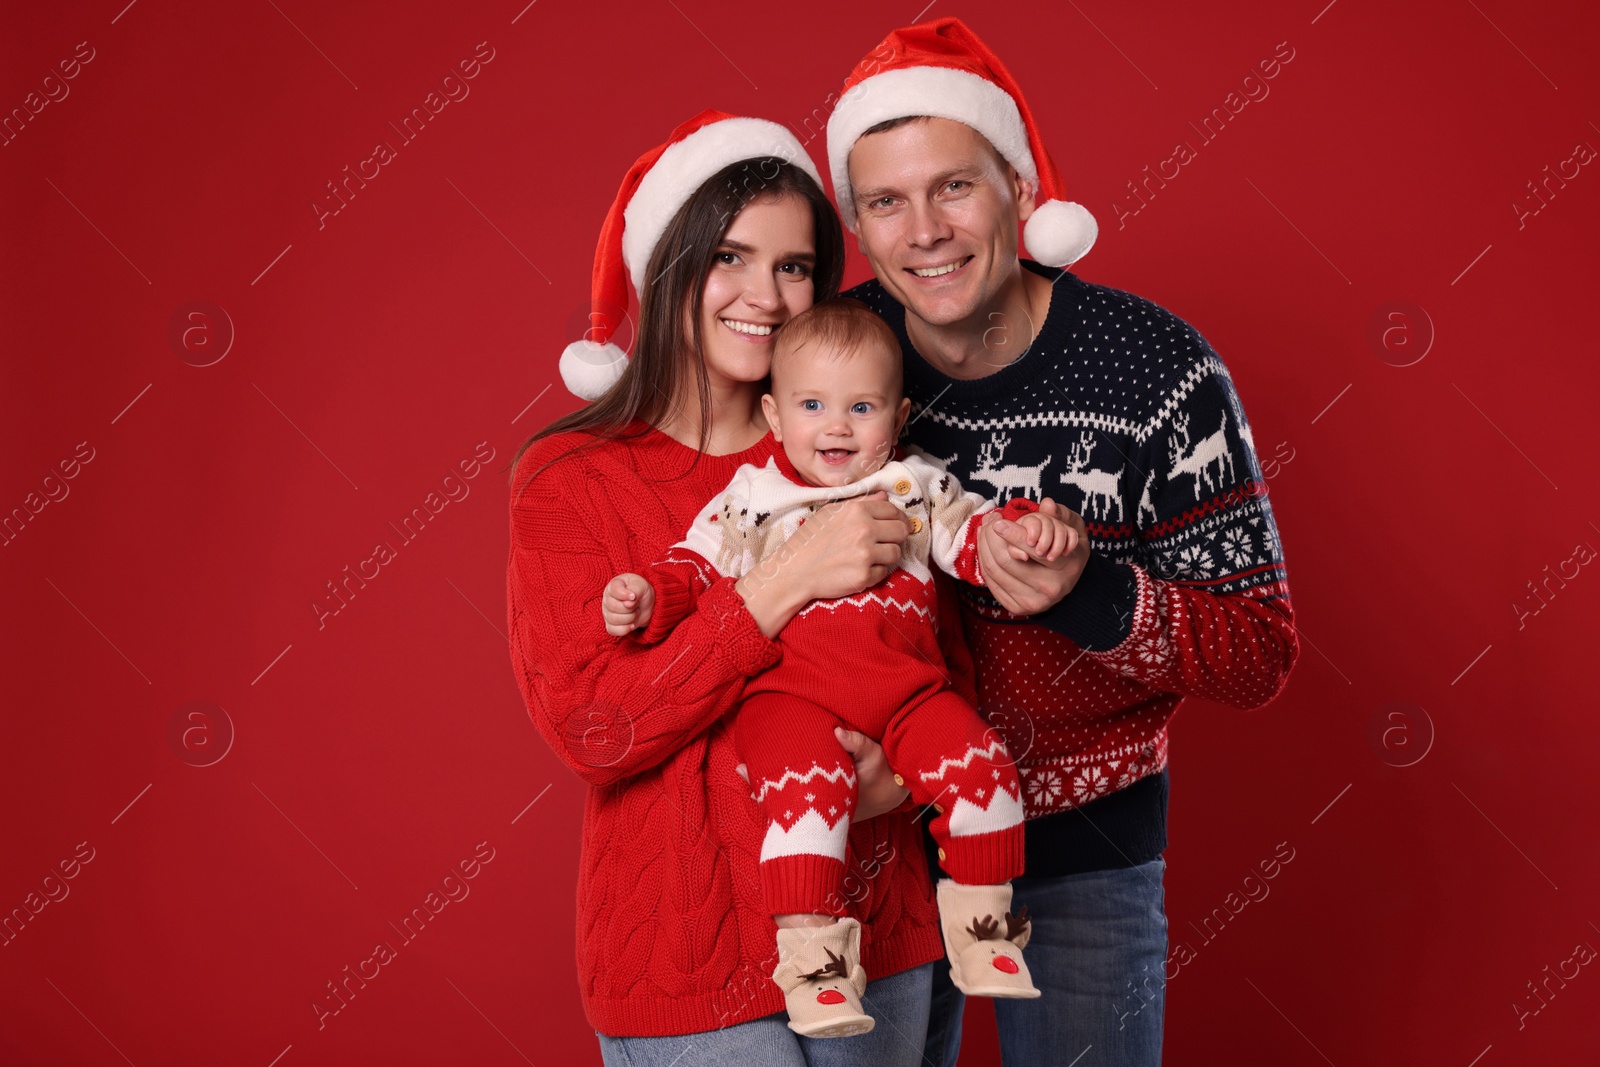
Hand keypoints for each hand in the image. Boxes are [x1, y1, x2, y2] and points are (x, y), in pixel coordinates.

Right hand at [601, 573, 654, 635]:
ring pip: (614, 619)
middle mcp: (607, 599)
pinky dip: (625, 629)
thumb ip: (635, 590)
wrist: (645, 604)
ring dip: (630, 618)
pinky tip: (632, 624)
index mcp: (613, 585)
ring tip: (635, 612)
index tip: (634, 597)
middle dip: (630, 608)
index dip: (625, 595)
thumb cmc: (641, 592)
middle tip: (636, 604)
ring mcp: (607, 613)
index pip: (614, 591)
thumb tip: (628, 603)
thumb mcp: (642, 586)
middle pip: (613, 607)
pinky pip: (613, 630)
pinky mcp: (610, 625)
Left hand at [733, 726, 908, 823]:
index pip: (793, 795)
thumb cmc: (883, 773)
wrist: (895, 791)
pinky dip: (781, 790)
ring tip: (744, 773)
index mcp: (829, 795)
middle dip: (763, 787)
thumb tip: (836, 731)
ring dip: (769, 788)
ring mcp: (821, 805)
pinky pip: (797, 797)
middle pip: (785, 800)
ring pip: (789, 800)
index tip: (752, 775)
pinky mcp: (824, 800)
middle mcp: (822, 804)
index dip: (771, 787)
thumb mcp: (874, 755)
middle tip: (740, 770)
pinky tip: (766, 778)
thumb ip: (857, 743)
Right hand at [736, 490, 909, 636]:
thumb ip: (860, 503)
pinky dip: (875, 572)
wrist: (794, 571)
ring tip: (869, 557)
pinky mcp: (864, 576)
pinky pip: (884, 573)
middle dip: (897, 536)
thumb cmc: (809, 540)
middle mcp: (864, 530)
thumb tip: (885, 496)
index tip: (899, 525)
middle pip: (901, 531)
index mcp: (856, 511)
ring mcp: (865, 555)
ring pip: (895, 553)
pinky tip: (858, 569)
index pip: (893, 510)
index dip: (899, 518)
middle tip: (886, 541)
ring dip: (886, 556)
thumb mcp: (830, 513)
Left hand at [978, 497, 1089, 614]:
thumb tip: (1047, 504)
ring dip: (983, 547)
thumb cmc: (1069, 552)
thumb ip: (1062, 515)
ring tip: (984, 529)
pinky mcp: (1015, 607)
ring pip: (994, 570)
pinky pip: (990, 581)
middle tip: (989, 521)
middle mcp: (1048, 588)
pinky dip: (983, 561)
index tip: (998, 520)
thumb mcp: (1074, 530)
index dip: (1011, 532)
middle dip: (991, 537)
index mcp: (1064, 568)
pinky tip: (984, 546)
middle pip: (1006, 559)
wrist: (1069, 586)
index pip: (1032, 549)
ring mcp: (1031, 602)